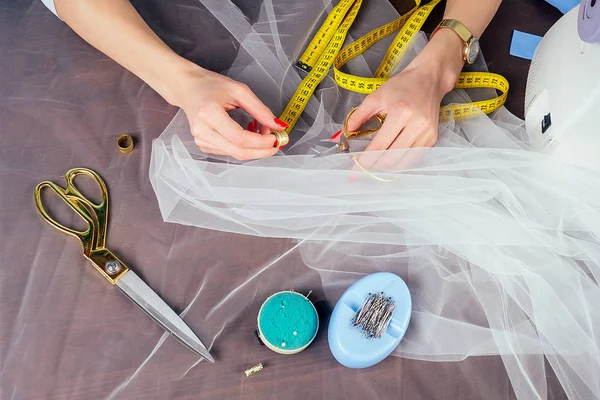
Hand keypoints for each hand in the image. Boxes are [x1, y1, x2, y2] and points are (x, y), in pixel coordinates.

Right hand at [171, 65, 288, 159]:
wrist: (187, 88)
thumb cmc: (210, 85)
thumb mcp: (239, 90)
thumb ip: (260, 109)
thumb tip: (277, 125)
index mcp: (209, 113)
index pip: (240, 138)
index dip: (261, 142)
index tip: (276, 137)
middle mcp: (202, 130)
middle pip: (238, 151)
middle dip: (261, 150)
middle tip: (276, 142)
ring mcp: (200, 140)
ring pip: (235, 154)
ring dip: (254, 147)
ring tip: (260, 130)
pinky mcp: (203, 145)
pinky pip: (229, 152)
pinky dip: (243, 146)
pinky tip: (247, 134)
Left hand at [345, 28, 464, 170]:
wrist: (429, 79)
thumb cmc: (401, 86)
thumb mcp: (376, 96)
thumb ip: (359, 115)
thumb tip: (347, 132)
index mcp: (400, 113)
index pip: (379, 145)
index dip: (365, 160)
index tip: (354, 171)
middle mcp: (416, 125)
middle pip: (392, 157)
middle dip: (375, 167)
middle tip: (363, 170)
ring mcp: (426, 133)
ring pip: (403, 161)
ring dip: (387, 168)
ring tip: (375, 167)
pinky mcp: (432, 138)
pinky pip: (414, 157)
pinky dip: (401, 163)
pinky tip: (390, 162)